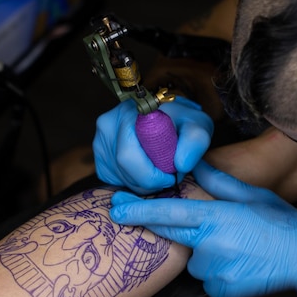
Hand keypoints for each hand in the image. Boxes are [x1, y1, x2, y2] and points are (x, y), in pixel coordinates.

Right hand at [93, 97, 212, 193]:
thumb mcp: (197, 125)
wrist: (169, 117)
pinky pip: (114, 179)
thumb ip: (194, 142)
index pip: (129, 157)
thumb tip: (181, 164)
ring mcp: (99, 139)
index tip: (172, 175)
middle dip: (149, 181)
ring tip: (159, 169)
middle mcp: (108, 124)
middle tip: (168, 175)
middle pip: (123, 170)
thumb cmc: (182, 121)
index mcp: (128, 113)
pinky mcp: (99, 155)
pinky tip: (146, 170)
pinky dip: (133, 182)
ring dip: (143, 183)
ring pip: (119, 178)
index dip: (152, 175)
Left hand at [109, 160, 296, 296]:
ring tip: (243, 251)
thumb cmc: (287, 228)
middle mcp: (211, 248)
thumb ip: (219, 183)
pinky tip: (244, 266)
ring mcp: (215, 276)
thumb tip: (196, 165)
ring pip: (197, 261)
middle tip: (233, 234)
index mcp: (217, 219)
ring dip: (211, 255)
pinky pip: (209, 280)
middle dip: (196, 233)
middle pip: (182, 239)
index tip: (116, 207)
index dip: (138, 211)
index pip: (167, 214)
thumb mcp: (255, 198)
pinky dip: (221, 273)